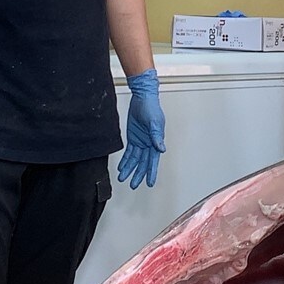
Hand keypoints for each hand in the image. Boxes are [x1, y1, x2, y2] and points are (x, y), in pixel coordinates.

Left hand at [118, 68, 165, 188]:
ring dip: (130, 169)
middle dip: (138, 174)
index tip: (150, 183)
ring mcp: (141, 141)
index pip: (153, 161)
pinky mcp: (133, 137)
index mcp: (156, 141)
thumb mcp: (154, 122)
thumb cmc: (151, 108)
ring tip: (123, 179)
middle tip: (134, 185)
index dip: (151, 172)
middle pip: (143, 163)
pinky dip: (126, 160)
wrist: (142, 98)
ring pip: (135, 160)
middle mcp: (149, 144)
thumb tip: (161, 149)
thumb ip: (157, 137)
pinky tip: (122, 167)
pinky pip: (129, 152)